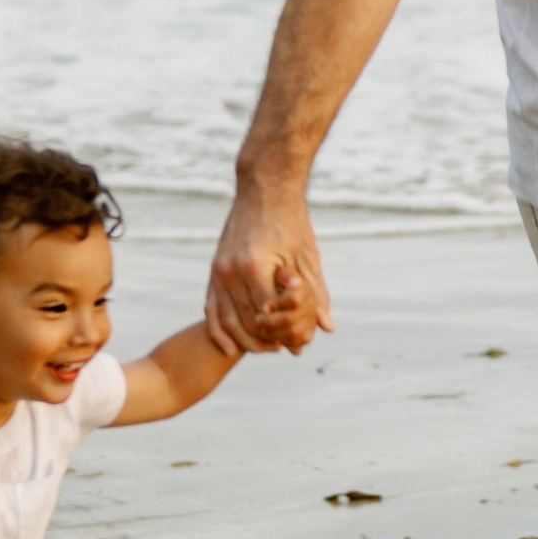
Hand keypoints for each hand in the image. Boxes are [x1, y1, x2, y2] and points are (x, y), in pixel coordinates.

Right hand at [207, 184, 331, 356]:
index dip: (285, 333)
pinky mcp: (214, 269)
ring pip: (226, 321)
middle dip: (267, 340)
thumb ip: (315, 294)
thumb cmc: (291, 221)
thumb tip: (326, 328)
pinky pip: (211, 308)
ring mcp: (218, 270)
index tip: (298, 343)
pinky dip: (219, 331)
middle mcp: (231, 271)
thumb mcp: (308, 257)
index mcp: (256, 267)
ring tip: (267, 348)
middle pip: (247, 322)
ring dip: (245, 340)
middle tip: (285, 349)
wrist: (265, 189)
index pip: (269, 316)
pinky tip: (230, 347)